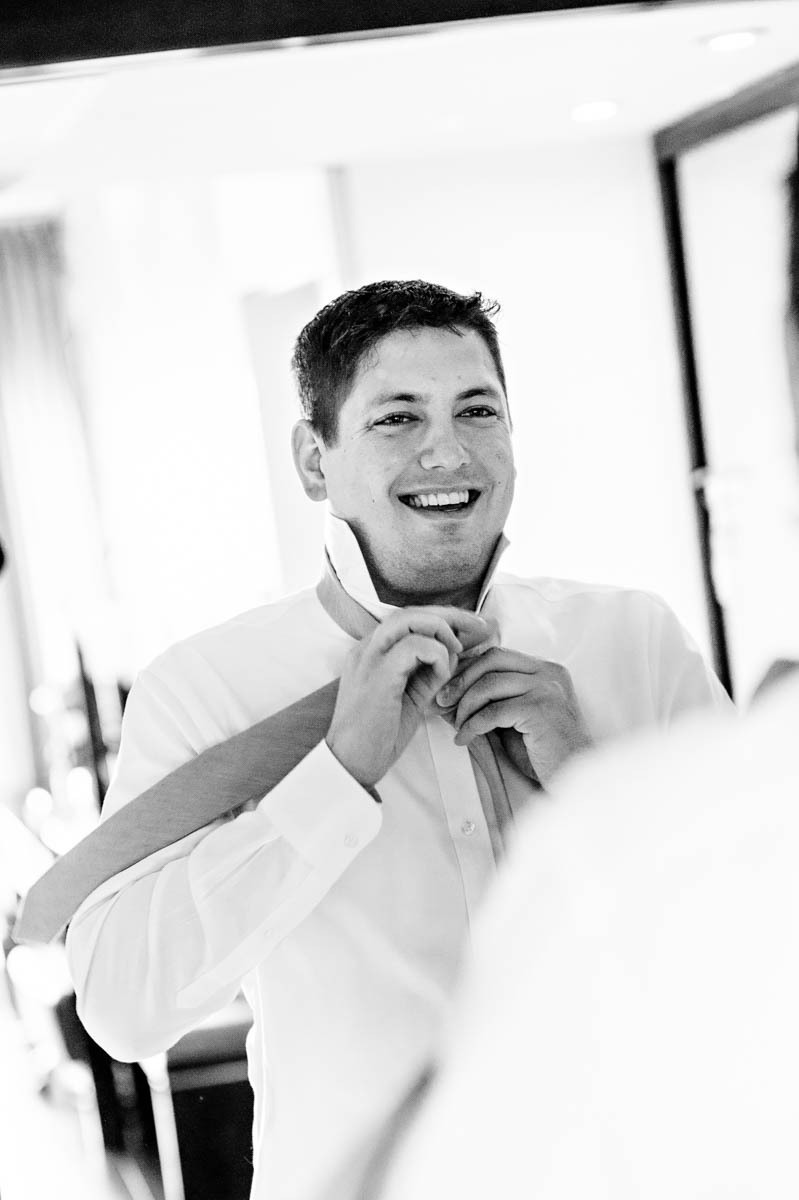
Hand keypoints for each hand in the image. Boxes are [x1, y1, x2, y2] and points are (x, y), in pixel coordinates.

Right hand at [327, 608, 498, 787]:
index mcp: (370, 653)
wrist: (351, 765)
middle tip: (478, 626)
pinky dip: (436, 655)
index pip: (407, 618)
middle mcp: (366, 649)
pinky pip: (414, 646)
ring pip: (408, 619)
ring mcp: (369, 659)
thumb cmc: (378, 737)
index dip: (440, 617)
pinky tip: (442, 675)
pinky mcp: (378, 675)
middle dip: (448, 615)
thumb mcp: (408, 697)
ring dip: (441, 630)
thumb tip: (453, 657)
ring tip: (457, 652)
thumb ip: (426, 674)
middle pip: (409, 611)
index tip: (468, 627)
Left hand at [436, 648, 593, 786]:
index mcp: (546, 669)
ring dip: (464, 706)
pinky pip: (494, 711)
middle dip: (461, 680)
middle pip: (492, 659)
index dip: (467, 670)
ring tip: (456, 725)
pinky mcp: (541, 710)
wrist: (574, 777)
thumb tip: (453, 692)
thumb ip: (496, 698)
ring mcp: (547, 689)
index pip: (497, 654)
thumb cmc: (545, 752)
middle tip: (442, 701)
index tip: (447, 690)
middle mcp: (549, 672)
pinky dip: (472, 725)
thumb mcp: (518, 717)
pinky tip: (464, 739)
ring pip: (489, 684)